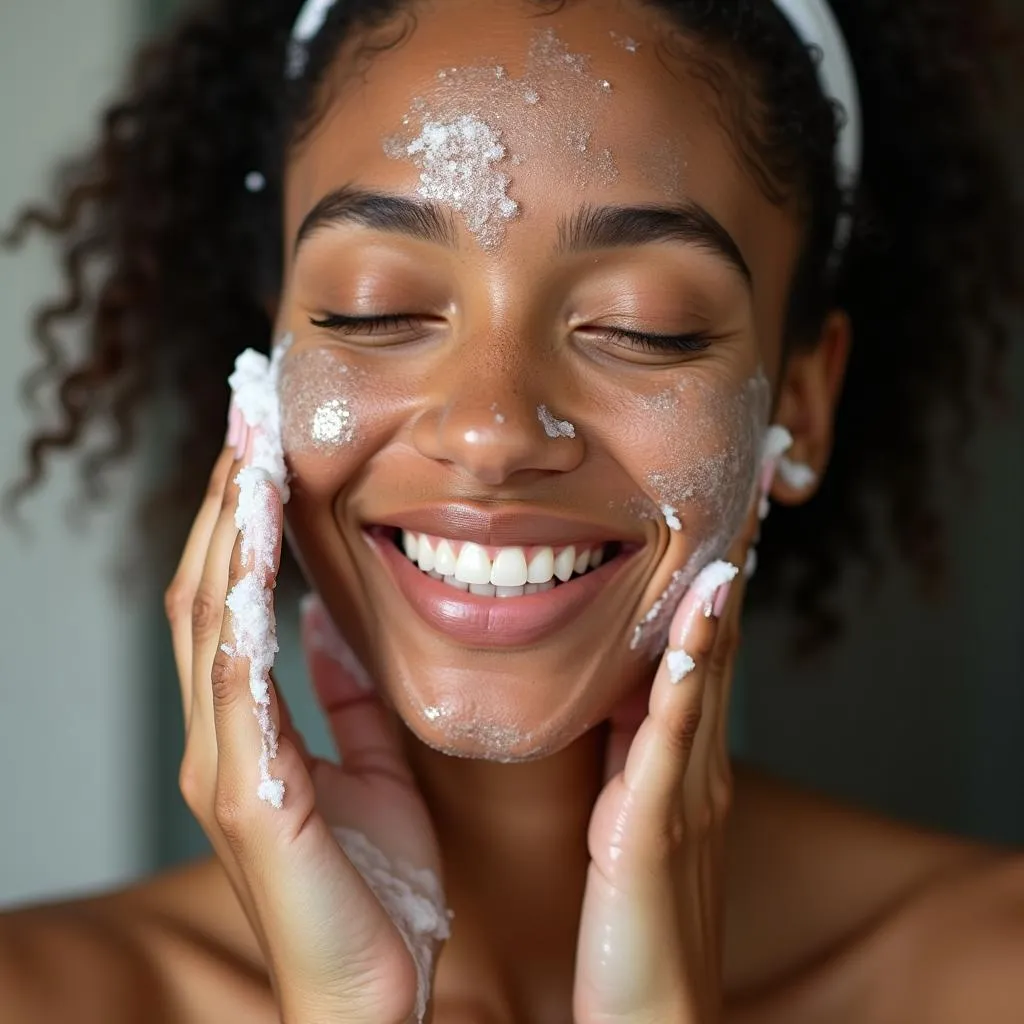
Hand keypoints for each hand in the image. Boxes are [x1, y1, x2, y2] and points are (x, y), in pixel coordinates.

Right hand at [165, 427, 446, 1023]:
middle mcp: (221, 737)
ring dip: (232, 527)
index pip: (235, 593)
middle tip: (247, 405)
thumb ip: (342, 697)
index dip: (245, 513)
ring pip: (212, 619)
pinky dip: (246, 606)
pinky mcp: (254, 801)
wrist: (384, 997)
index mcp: (250, 728)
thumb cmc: (379, 889)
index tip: (266, 436)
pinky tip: (260, 543)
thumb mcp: (368, 769)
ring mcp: (227, 767)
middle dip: (229, 492)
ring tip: (251, 445)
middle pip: (210, 586)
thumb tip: (328, 622)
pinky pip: (242, 683)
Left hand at [574, 548, 747, 1023]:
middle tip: (738, 513)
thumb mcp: (633, 820)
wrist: (651, 1018)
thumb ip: (634, 760)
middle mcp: (699, 773)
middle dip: (724, 586)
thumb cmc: (634, 923)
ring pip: (703, 692)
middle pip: (718, 661)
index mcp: (688, 767)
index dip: (711, 597)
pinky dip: (686, 689)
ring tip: (725, 549)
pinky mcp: (654, 832)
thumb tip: (618, 696)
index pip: (706, 662)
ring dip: (713, 619)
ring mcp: (684, 800)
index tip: (714, 533)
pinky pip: (670, 748)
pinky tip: (692, 642)